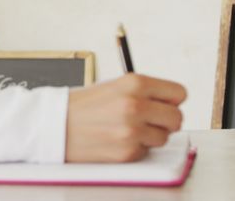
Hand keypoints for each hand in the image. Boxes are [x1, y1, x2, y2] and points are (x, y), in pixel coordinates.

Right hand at [65, 74, 185, 162]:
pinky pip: (146, 152)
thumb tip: (171, 104)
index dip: (171, 101)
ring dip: (150, 137)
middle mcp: (135, 105)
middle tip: (151, 121)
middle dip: (166, 122)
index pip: (179, 93)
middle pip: (177, 118)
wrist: (55, 124)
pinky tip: (117, 140)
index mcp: (134, 83)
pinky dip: (135, 148)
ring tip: (128, 130)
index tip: (163, 105)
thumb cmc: (83, 106)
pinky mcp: (127, 152)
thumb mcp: (115, 86)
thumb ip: (144, 92)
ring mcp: (132, 130)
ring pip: (164, 138)